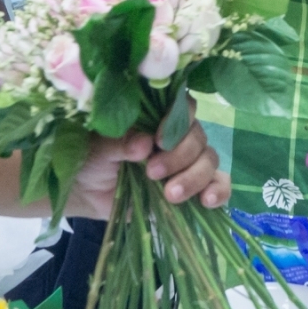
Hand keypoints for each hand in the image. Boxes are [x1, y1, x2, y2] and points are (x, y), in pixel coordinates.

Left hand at [66, 121, 228, 217]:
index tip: (158, 140)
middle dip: (179, 157)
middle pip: (198, 137)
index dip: (177, 120)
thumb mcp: (100, 149)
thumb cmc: (93, 159)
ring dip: (194, 177)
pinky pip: (219, 184)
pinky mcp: (193, 189)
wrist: (87, 193)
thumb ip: (121, 143)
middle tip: (152, 173)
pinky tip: (207, 201)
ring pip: (209, 160)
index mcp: (157, 118)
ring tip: (170, 195)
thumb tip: (144, 144)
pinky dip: (219, 190)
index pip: (184, 107)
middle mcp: (177, 137)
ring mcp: (188, 163)